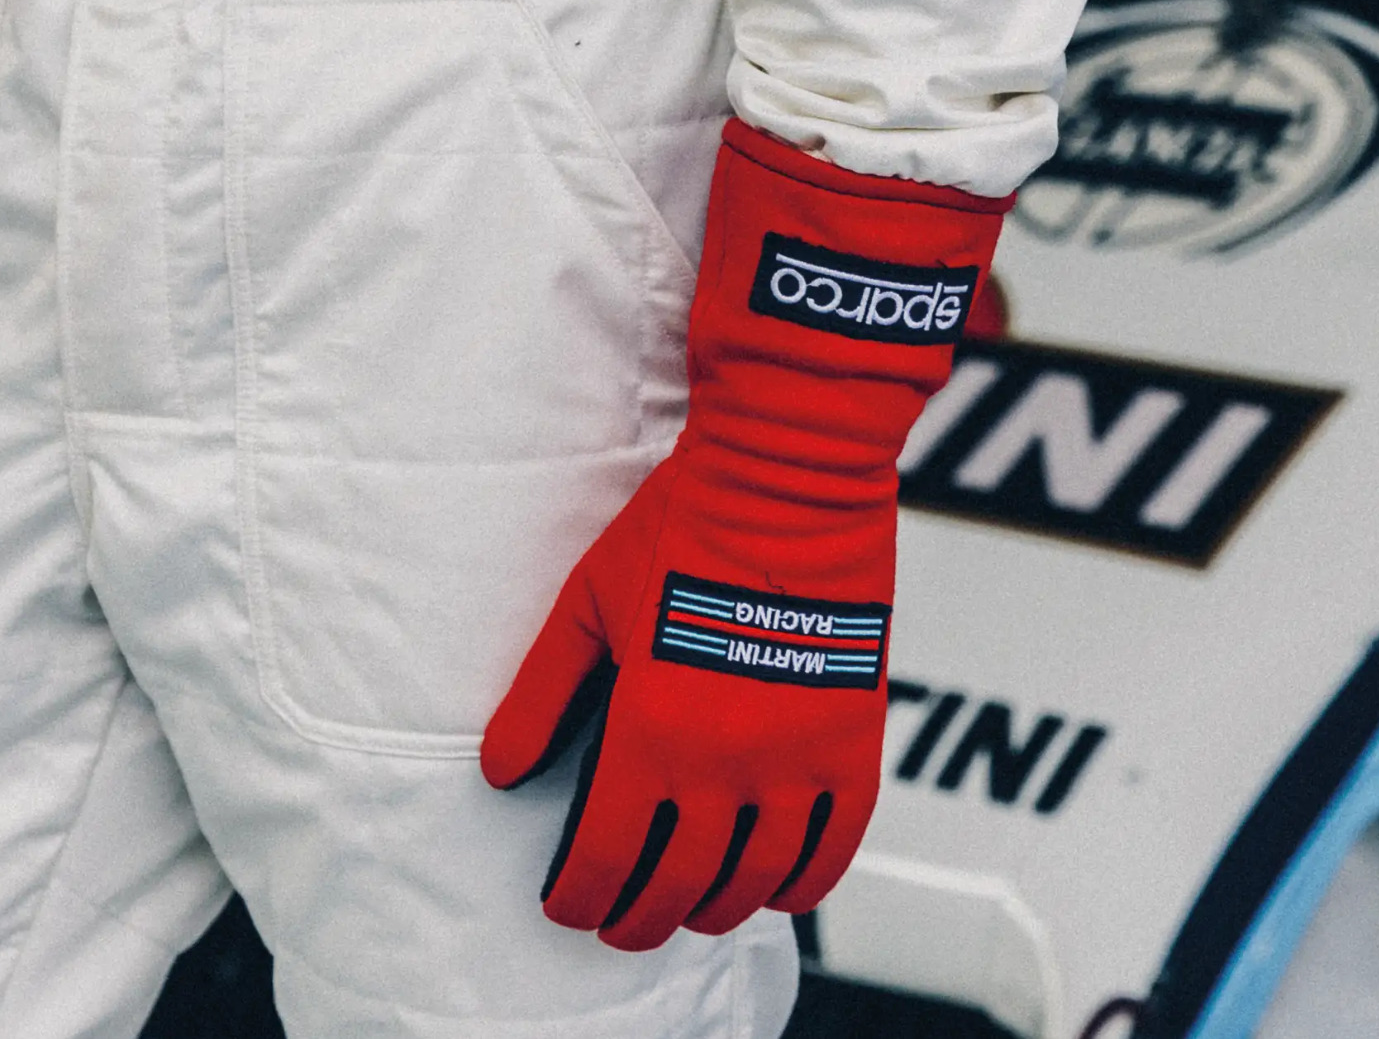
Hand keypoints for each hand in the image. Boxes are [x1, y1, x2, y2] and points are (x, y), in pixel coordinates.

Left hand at [481, 119, 1009, 950]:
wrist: (787, 481)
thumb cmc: (679, 531)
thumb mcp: (587, 608)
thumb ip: (541, 696)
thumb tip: (500, 770)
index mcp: (650, 735)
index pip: (605, 859)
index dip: (580, 897)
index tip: (569, 906)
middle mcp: (726, 767)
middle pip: (678, 888)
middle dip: (640, 919)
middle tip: (622, 923)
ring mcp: (797, 762)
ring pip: (755, 882)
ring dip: (716, 911)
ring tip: (694, 911)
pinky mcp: (851, 742)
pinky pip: (833, 847)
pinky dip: (803, 885)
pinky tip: (777, 891)